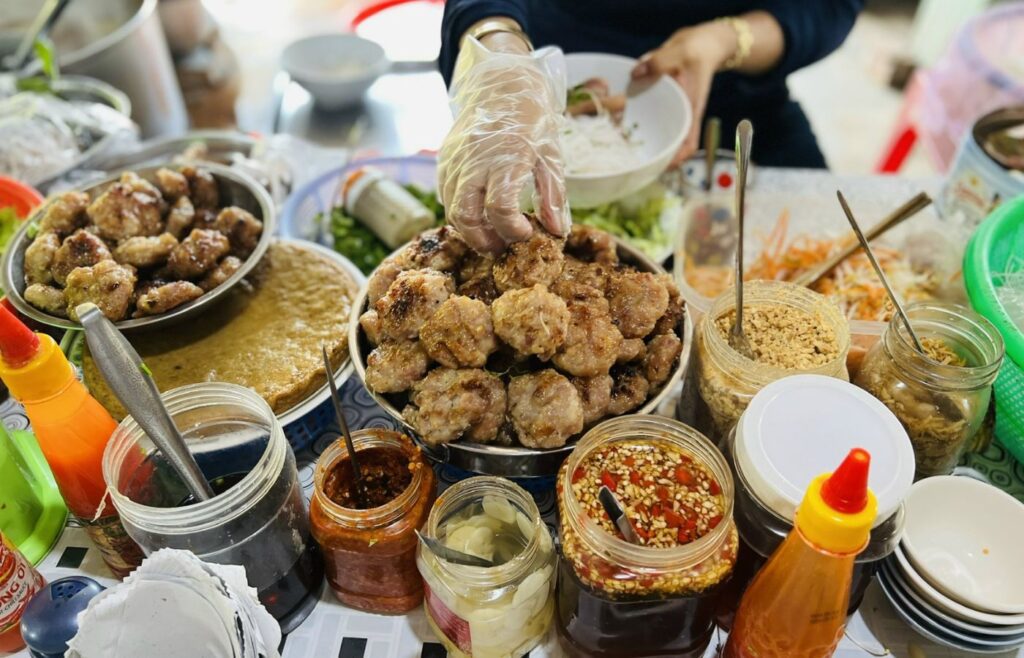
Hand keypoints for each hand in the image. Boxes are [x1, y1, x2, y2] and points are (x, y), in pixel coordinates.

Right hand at [438, 37, 569, 254]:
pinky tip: (479, 215)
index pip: (499, 207)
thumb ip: (553, 195)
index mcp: (506, 158)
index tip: (527, 234)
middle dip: (483, 241)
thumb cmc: (531, 119)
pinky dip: (460, 213)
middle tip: (501, 249)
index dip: (512, 230)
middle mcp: (474, 160)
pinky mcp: (444, 160)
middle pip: (465, 216)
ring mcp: (454, 160)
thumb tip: (558, 232)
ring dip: (470, 230)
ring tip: (492, 236)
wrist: (500, 84)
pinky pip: (446, 196)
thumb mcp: (551, 155)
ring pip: (451, 210)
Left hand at [631, 22, 736, 164]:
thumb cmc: (695, 51)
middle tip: (632, 164)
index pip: (689, 144)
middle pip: (671, 146)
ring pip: (660, 136)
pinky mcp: (663, 105)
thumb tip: (635, 73)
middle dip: (655, 158)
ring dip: (644, 144)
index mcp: (690, 110)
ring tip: (622, 151)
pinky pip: (650, 121)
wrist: (700, 45)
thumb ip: (659, 62)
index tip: (662, 167)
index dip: (677, 159)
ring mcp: (672, 112)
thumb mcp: (680, 53)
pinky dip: (637, 125)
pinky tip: (619, 124)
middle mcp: (681, 116)